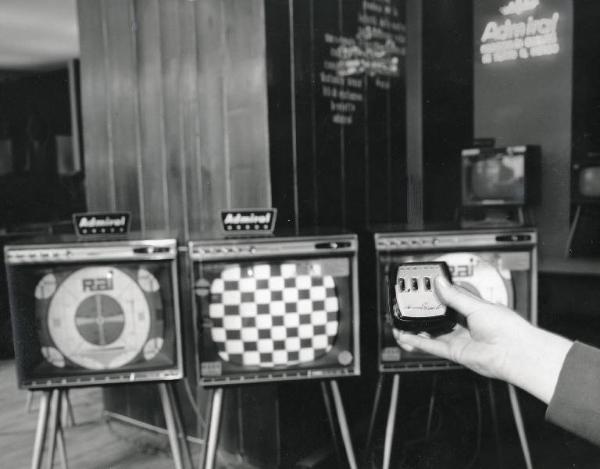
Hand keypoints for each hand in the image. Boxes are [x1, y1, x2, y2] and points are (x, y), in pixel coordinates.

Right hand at [394, 275, 531, 379]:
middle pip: (437, 317)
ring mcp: (459, 339)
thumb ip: (454, 295)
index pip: (449, 299)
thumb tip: (440, 282)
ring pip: (431, 333)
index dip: (434, 295)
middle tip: (409, 306)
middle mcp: (464, 324)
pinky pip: (431, 346)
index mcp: (473, 309)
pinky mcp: (454, 352)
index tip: (421, 289)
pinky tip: (406, 335)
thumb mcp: (476, 305)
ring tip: (402, 322)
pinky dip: (417, 341)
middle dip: (422, 312)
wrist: (514, 352)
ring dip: (416, 328)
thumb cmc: (507, 328)